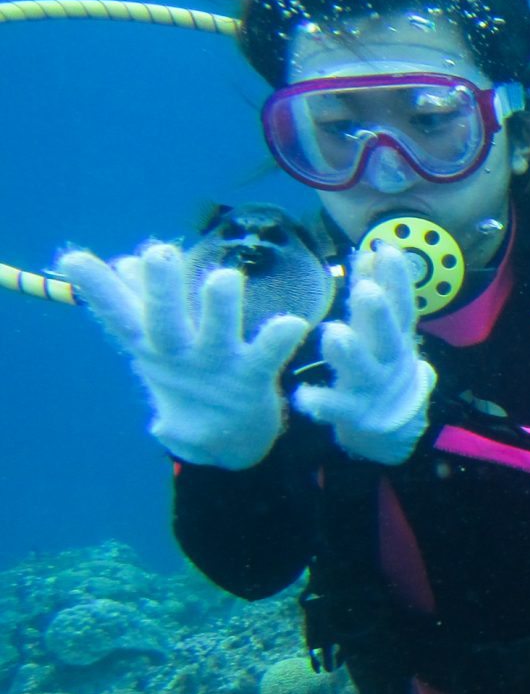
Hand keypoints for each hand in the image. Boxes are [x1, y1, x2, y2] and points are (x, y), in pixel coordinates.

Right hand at [59, 242, 309, 469]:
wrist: (225, 440)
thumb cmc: (189, 381)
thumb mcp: (158, 347)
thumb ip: (144, 307)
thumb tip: (126, 262)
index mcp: (152, 347)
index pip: (118, 314)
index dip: (96, 288)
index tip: (72, 258)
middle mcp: (180, 356)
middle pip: (164, 321)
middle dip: (160, 289)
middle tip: (157, 253)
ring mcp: (216, 368)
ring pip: (216, 334)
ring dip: (219, 307)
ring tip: (225, 277)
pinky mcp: (251, 380)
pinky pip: (265, 358)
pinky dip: (278, 342)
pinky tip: (294, 323)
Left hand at [293, 244, 436, 464]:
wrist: (395, 428)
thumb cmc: (382, 367)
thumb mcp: (383, 331)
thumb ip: (377, 293)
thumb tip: (370, 251)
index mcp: (397, 339)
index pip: (402, 307)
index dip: (397, 280)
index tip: (387, 249)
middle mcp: (390, 362)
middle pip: (389, 337)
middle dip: (378, 314)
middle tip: (365, 290)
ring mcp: (373, 389)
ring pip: (363, 370)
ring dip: (350, 352)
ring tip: (332, 332)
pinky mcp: (356, 415)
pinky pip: (337, 408)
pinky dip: (323, 402)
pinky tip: (303, 395)